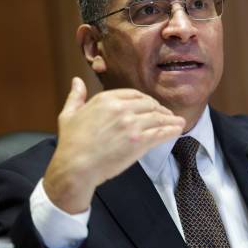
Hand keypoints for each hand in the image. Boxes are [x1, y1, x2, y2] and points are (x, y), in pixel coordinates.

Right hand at [43, 77, 184, 212]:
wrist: (76, 166)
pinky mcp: (140, 141)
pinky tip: (177, 129)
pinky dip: (172, 130)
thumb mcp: (69, 115)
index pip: (135, 94)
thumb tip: (76, 81)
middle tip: (167, 115)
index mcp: (106, 99)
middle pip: (150, 105)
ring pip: (158, 118)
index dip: (146, 100)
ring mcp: (132, 124)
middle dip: (160, 110)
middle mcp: (122, 108)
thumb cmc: (71, 143)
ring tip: (178, 122)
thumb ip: (76, 96)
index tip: (151, 106)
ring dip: (170, 120)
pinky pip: (162, 132)